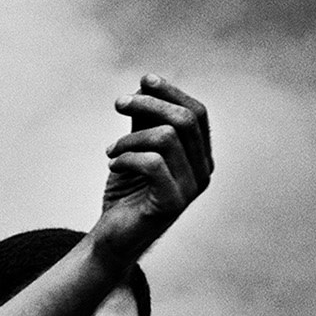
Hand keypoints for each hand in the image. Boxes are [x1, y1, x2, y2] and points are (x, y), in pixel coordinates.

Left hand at [94, 75, 211, 254]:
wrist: (114, 236)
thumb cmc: (128, 190)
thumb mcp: (136, 147)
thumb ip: (145, 120)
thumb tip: (145, 84)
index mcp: (200, 156)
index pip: (198, 113)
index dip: (172, 92)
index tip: (143, 80)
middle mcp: (203, 172)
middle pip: (184, 120)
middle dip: (148, 104)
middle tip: (118, 104)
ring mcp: (190, 189)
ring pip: (166, 138)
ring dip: (130, 137)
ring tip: (112, 150)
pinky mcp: (170, 204)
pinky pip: (152, 163)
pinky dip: (126, 157)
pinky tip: (113, 165)